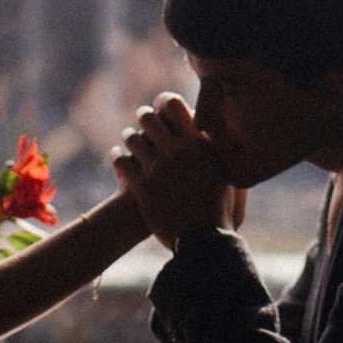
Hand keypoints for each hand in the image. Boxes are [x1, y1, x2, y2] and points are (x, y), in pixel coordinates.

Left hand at [111, 95, 245, 247]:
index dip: (163, 102)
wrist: (204, 240)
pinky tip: (118, 160)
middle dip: (143, 118)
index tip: (161, 106)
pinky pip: (120, 160)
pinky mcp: (141, 186)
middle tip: (142, 123)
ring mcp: (158, 167)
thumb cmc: (218, 208)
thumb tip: (212, 133)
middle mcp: (177, 150)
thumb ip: (216, 149)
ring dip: (129, 137)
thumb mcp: (225, 172)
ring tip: (129, 140)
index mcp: (198, 142)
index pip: (173, 104)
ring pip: (131, 138)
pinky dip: (117, 158)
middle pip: (148, 118)